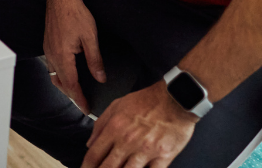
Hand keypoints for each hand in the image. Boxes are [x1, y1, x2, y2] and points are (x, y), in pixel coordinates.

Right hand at [44, 0, 106, 113]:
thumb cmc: (75, 13)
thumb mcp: (90, 38)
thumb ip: (95, 60)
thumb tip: (100, 78)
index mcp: (62, 56)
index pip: (71, 85)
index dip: (79, 99)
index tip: (86, 108)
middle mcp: (52, 55)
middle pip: (60, 83)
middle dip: (72, 95)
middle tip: (83, 102)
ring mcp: (48, 49)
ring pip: (54, 75)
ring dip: (64, 85)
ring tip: (76, 90)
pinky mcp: (48, 43)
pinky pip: (52, 65)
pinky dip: (60, 74)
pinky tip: (68, 72)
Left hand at [81, 81, 197, 167]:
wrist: (174, 99)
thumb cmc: (145, 101)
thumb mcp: (117, 105)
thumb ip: (100, 124)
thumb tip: (90, 143)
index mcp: (115, 128)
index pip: (94, 154)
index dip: (87, 166)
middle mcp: (128, 142)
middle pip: (109, 167)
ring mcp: (146, 151)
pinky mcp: (163, 157)